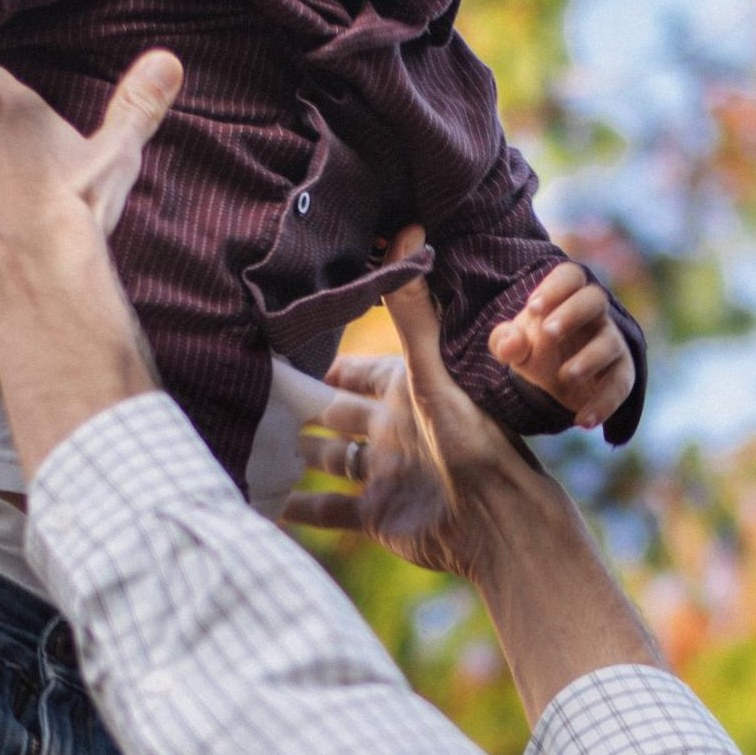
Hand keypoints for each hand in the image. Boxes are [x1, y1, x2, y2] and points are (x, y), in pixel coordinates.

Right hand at [282, 229, 538, 580]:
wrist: (495, 521)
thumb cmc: (471, 441)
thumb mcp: (432, 372)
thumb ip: (414, 312)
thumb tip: (408, 233)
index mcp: (407, 395)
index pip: (362, 374)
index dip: (337, 367)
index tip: (301, 356)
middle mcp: (393, 433)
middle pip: (340, 415)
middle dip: (309, 408)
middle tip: (266, 398)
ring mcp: (384, 476)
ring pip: (332, 461)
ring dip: (303, 456)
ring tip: (260, 447)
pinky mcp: (377, 516)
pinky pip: (330, 510)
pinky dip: (302, 510)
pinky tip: (270, 506)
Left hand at [489, 260, 635, 429]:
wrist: (556, 383)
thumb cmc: (536, 350)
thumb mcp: (515, 347)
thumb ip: (506, 342)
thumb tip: (511, 344)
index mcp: (567, 297)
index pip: (570, 276)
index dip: (555, 287)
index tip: (534, 307)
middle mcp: (594, 315)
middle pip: (594, 299)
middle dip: (572, 312)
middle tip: (548, 332)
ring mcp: (610, 343)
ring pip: (609, 342)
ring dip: (588, 358)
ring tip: (564, 376)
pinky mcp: (621, 374)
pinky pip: (620, 385)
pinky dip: (603, 404)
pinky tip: (583, 421)